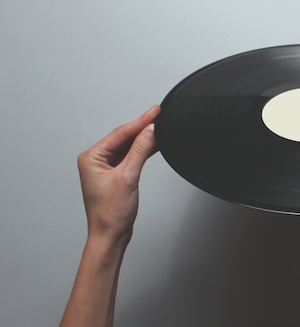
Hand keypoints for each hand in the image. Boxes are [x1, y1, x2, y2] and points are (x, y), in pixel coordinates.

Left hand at [77, 106, 159, 247]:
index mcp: (92, 157)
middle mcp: (96, 160)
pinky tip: (154, 144)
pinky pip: (130, 155)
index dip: (140, 121)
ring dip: (144, 138)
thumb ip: (140, 151)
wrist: (110, 236)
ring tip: (161, 127)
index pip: (120, 133)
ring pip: (128, 146)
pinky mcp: (115, 174)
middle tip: (160, 115)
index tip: (155, 111)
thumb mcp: (128, 177)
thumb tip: (151, 130)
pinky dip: (142, 150)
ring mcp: (105, 167)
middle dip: (142, 127)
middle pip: (123, 137)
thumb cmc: (110, 213)